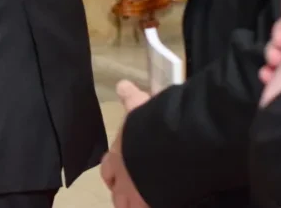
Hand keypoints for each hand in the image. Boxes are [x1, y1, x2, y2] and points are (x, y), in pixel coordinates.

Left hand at [100, 85, 150, 207]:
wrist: (172, 146)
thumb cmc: (152, 125)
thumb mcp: (140, 107)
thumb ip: (131, 98)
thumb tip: (123, 85)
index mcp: (118, 155)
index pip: (108, 168)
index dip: (112, 171)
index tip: (116, 174)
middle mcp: (124, 179)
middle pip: (116, 193)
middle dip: (121, 193)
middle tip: (128, 195)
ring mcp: (138, 197)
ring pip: (128, 207)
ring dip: (133, 205)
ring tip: (141, 204)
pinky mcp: (154, 205)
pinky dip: (154, 205)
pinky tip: (160, 203)